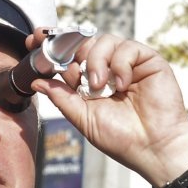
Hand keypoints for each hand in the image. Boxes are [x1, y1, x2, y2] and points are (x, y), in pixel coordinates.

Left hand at [29, 31, 187, 186]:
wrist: (152, 147)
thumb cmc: (121, 138)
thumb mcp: (83, 118)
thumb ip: (62, 98)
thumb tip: (36, 82)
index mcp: (89, 83)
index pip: (68, 57)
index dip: (52, 46)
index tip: (34, 39)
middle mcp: (107, 69)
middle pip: (84, 42)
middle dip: (67, 43)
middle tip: (57, 51)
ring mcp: (127, 64)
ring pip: (104, 41)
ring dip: (96, 61)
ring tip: (99, 85)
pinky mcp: (148, 61)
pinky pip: (127, 48)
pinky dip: (120, 64)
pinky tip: (121, 84)